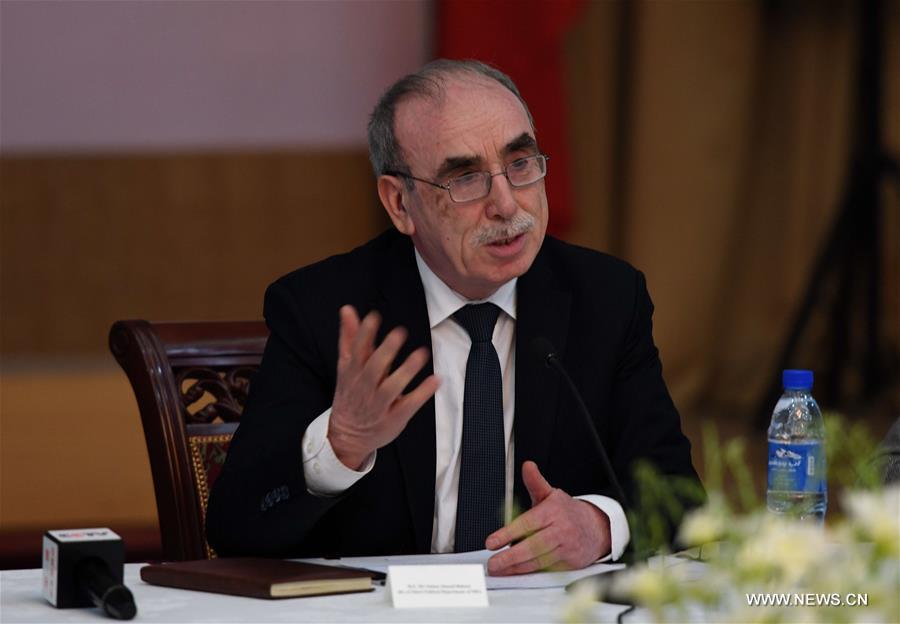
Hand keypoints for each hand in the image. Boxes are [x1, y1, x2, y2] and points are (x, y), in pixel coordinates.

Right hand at [328, 305, 439, 469]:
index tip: (374, 317)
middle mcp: (364, 387)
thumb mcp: (346, 366)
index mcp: (352, 372)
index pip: (356, 351)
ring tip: (421, 354)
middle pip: (374, 368)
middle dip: (385, 351)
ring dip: (406, 371)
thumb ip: (350, 338)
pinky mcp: (394, 417)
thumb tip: (348, 309)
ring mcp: (379, 404)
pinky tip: (435, 380)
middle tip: (399, 333)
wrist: (346, 435)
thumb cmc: (351, 394)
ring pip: (391, 387)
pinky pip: (409, 405)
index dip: (364, 334)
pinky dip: (422, 393)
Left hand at [485, 461, 610, 575]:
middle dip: (510, 557)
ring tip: (499, 569)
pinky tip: (514, 572)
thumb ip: (535, 482)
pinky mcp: (569, 563)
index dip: (507, 534)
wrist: (596, 528)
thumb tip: (527, 466)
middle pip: (532, 546)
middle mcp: (561, 530)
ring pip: (538, 561)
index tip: (491, 542)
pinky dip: (528, 571)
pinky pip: (546, 569)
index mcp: (553, 512)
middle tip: (492, 562)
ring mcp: (566, 548)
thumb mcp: (551, 494)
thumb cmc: (567, 513)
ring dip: (516, 567)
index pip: (527, 524)